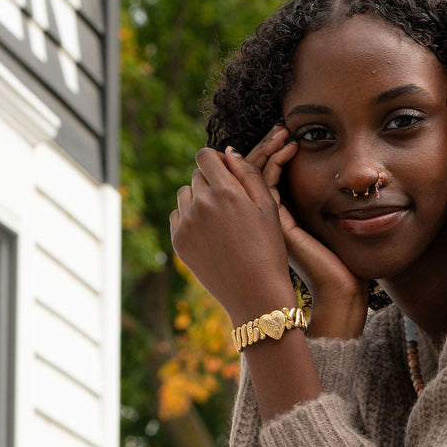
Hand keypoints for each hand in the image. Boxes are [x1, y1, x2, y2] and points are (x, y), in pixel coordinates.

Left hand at [170, 146, 294, 324]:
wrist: (255, 293)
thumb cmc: (268, 248)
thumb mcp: (268, 207)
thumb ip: (248, 174)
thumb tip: (228, 152)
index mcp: (225, 191)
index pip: (205, 155)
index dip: (216, 159)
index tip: (227, 171)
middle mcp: (201, 204)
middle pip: (196, 175)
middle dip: (211, 181)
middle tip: (231, 202)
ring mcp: (186, 224)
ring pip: (185, 194)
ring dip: (199, 198)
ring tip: (220, 218)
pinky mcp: (179, 242)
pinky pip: (178, 216)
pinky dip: (190, 218)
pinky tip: (210, 232)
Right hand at [247, 127, 367, 339]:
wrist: (339, 289)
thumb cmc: (338, 260)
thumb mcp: (322, 221)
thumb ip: (312, 198)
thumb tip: (319, 165)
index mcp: (273, 218)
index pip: (261, 176)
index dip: (268, 152)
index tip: (283, 132)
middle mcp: (264, 219)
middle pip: (252, 173)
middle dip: (264, 146)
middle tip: (279, 126)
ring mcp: (266, 221)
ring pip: (254, 177)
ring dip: (267, 150)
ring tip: (282, 131)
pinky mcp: (276, 223)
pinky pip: (267, 186)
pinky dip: (274, 164)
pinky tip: (288, 149)